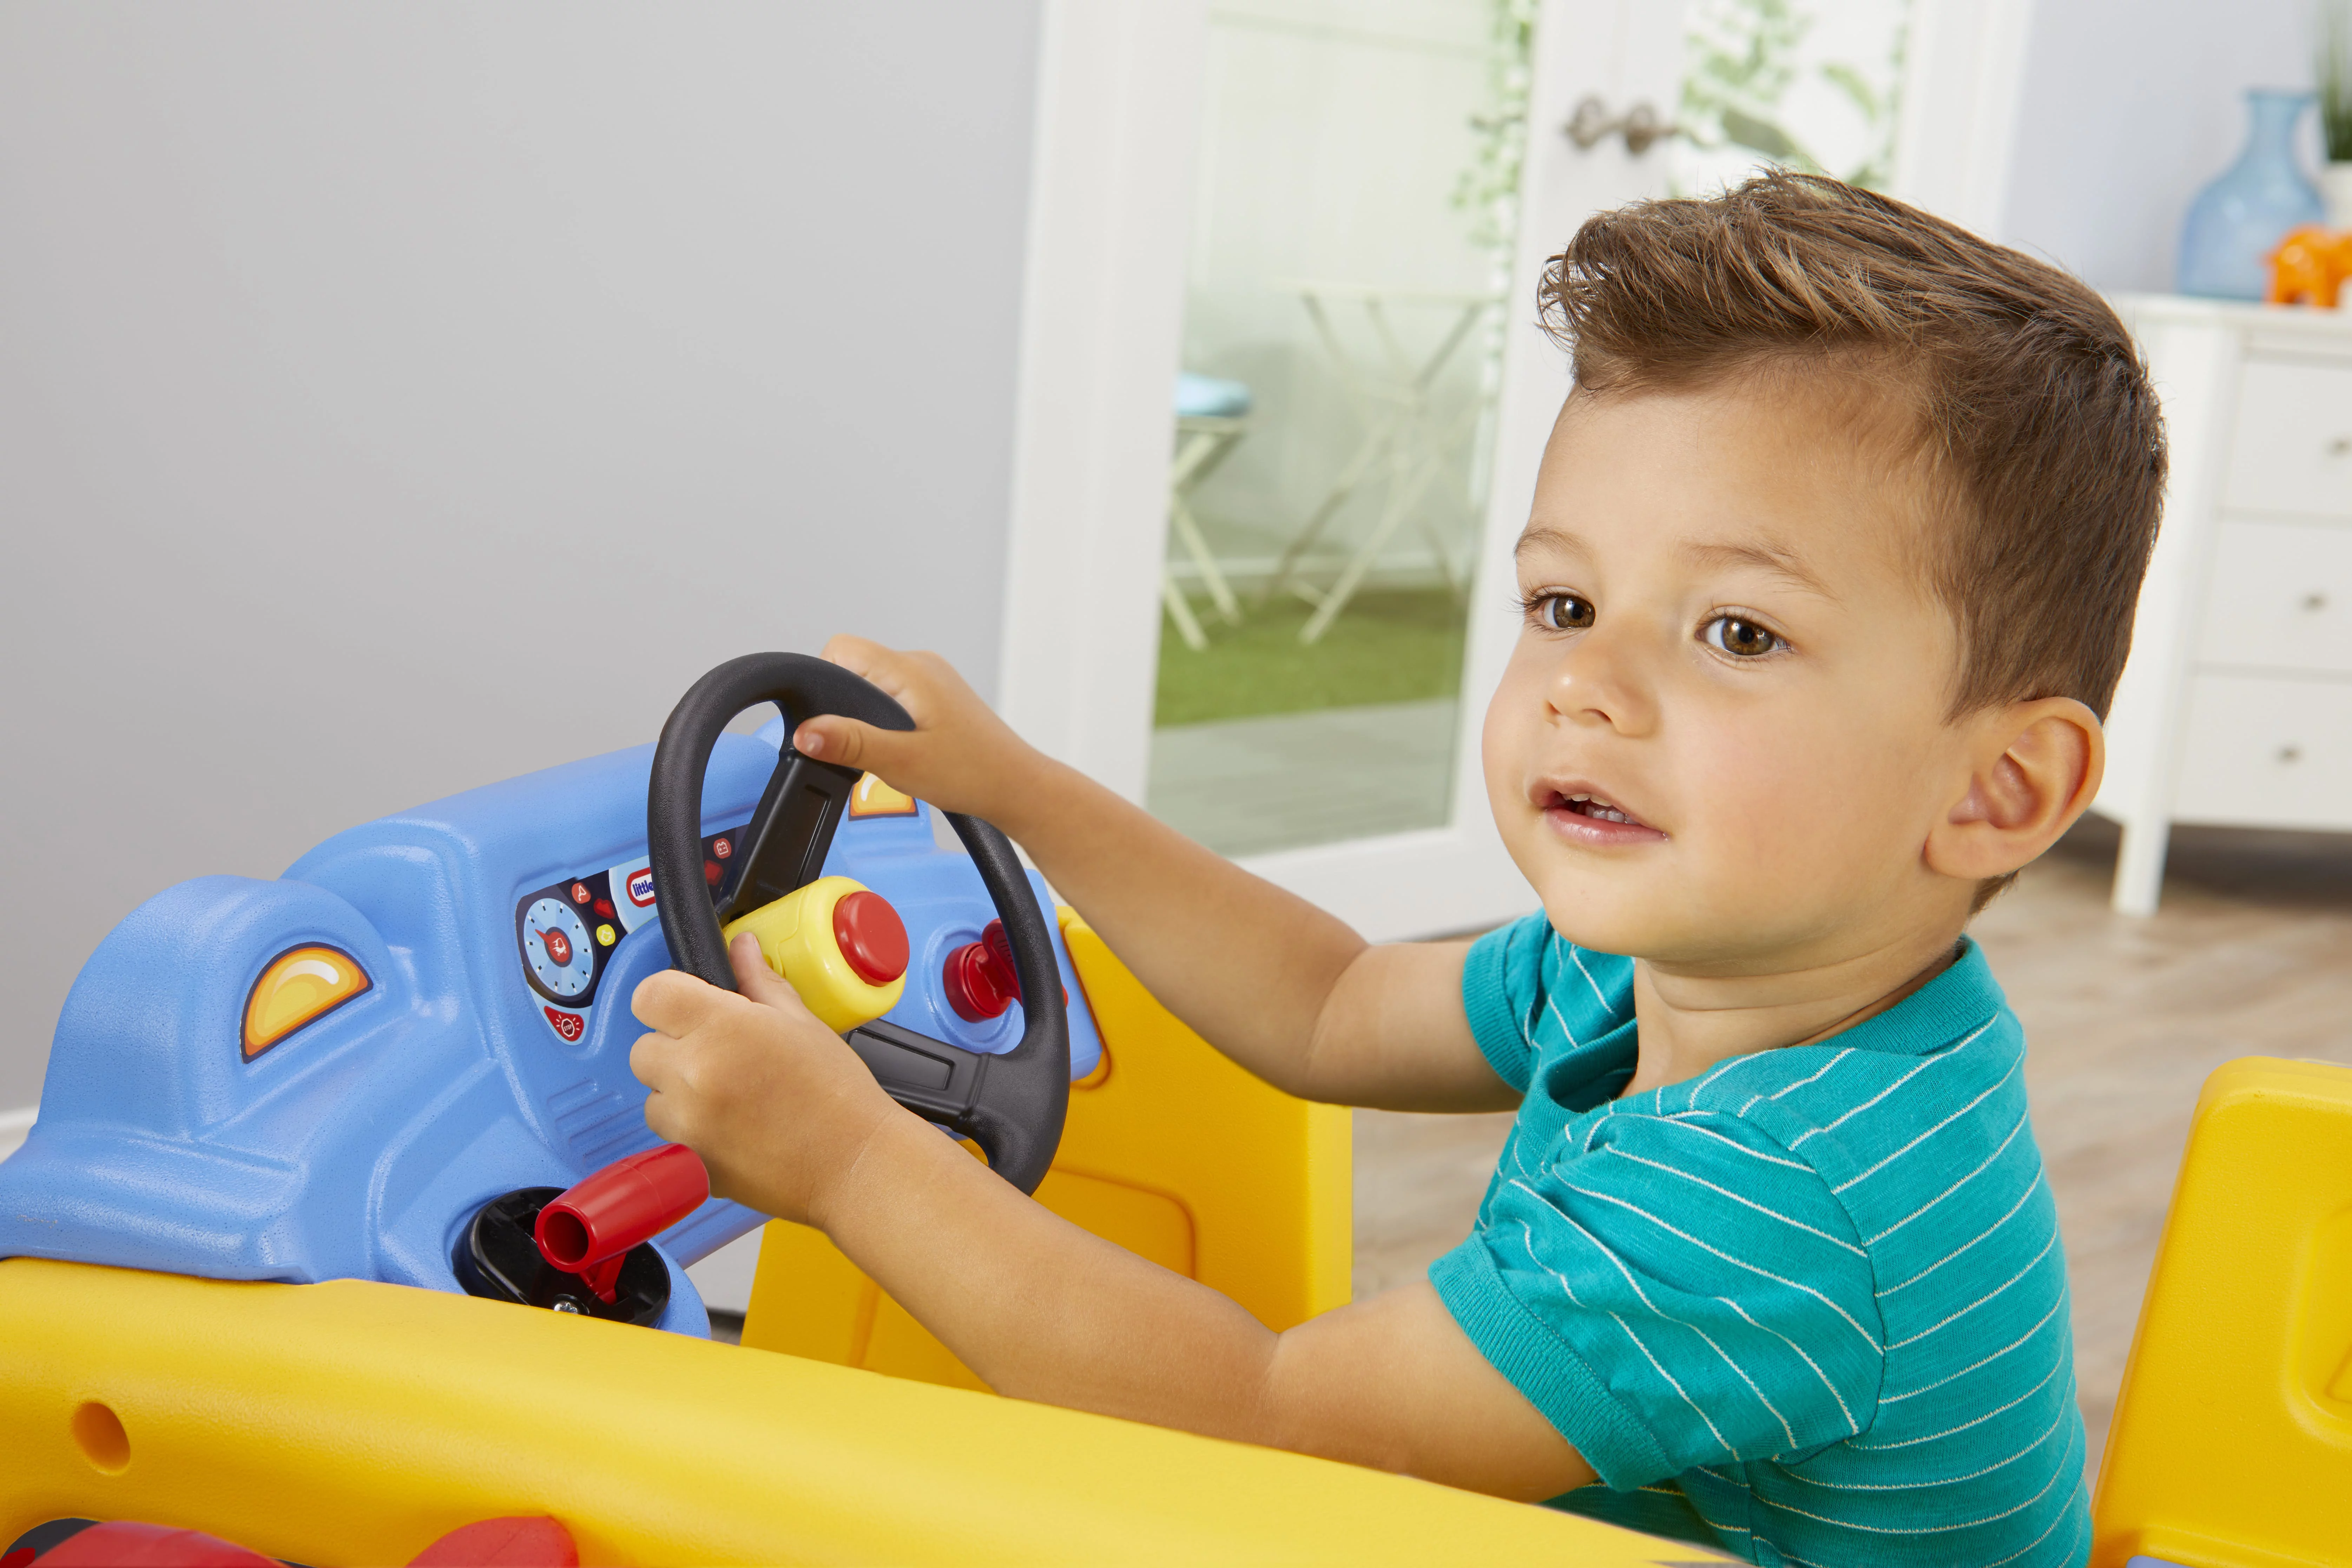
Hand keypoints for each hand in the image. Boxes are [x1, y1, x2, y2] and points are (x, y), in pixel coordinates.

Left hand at [629, 933, 900, 1225]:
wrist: (852, 1163)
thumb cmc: (836, 1093)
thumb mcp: (801, 1022)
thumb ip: (759, 981)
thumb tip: (740, 947)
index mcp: (723, 1027)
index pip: (650, 995)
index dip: (667, 996)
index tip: (687, 1005)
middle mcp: (694, 1073)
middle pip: (643, 1047)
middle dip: (673, 1045)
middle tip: (719, 1054)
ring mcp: (687, 1122)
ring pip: (651, 1094)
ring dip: (675, 1090)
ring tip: (726, 1095)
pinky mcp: (688, 1162)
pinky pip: (665, 1134)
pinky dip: (686, 1128)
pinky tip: (729, 1126)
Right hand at [791, 635, 1044, 827]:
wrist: (1016, 786)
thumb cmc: (973, 773)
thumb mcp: (901, 763)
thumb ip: (851, 743)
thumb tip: (805, 732)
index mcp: (910, 670)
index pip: (842, 648)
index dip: (825, 682)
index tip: (831, 721)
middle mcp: (921, 665)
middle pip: (855, 666)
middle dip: (846, 705)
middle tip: (866, 744)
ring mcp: (932, 678)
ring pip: (874, 682)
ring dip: (868, 715)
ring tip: (889, 749)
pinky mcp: (938, 695)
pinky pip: (895, 694)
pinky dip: (887, 720)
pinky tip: (903, 747)